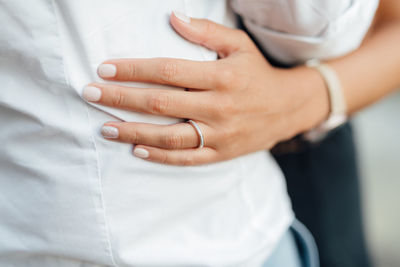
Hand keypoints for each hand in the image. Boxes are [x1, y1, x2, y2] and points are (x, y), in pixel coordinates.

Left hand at [83, 12, 328, 164]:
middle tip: (91, 94)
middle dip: (122, 99)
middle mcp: (220, 107)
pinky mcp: (221, 153)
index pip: (169, 71)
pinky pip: (187, 158)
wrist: (287, 108)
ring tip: (106, 128)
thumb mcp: (240, 46)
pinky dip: (160, 155)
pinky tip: (137, 149)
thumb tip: (172, 18)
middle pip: (162, 103)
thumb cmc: (257, 73)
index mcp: (222, 77)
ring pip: (170, 136)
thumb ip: (207, 32)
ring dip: (134, 132)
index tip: (105, 69)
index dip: (134, 70)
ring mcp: (220, 134)